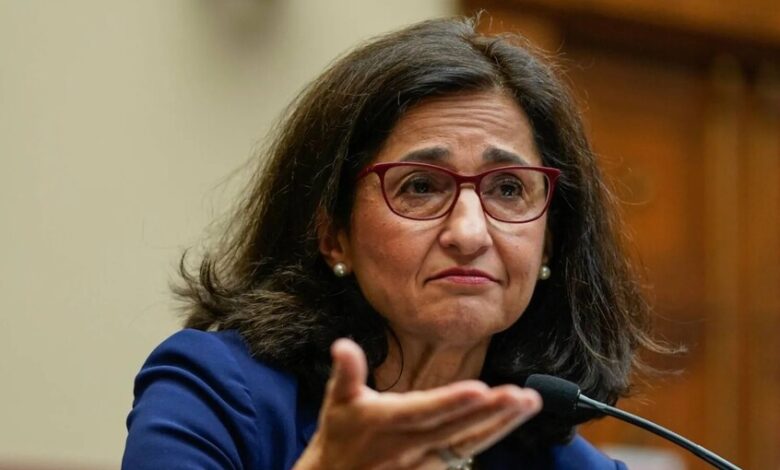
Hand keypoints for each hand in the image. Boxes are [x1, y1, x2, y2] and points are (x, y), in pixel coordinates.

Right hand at [293, 338, 541, 469]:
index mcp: (388, 423)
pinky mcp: (434, 468)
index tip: (480, 389)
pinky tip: (516, 417)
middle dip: (491, 413)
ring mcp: (425, 461)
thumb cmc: (341, 434)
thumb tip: (342, 344)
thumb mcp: (337, 401)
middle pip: (457, 429)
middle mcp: (410, 445)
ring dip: (502, 423)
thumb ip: (347, 372)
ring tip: (530, 401)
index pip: (425, 412)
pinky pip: (468, 451)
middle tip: (521, 395)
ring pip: (469, 443)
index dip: (452, 402)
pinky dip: (493, 434)